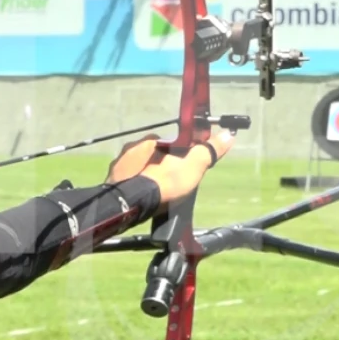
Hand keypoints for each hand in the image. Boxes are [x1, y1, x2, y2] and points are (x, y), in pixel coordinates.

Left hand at [106, 129, 233, 205]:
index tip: (181, 168)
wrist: (132, 204)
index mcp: (150, 140)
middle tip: (169, 183)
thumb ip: (209, 150)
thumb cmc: (164, 182)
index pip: (167, 142)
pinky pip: (125, 182)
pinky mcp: (110, 182)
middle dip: (159, 166)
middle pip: (151, 155)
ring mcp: (117, 166)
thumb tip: (228, 135)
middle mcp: (130, 148)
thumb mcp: (193, 165)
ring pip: (136, 169)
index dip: (177, 154)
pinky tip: (140, 200)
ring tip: (155, 195)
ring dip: (145, 177)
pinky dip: (133, 188)